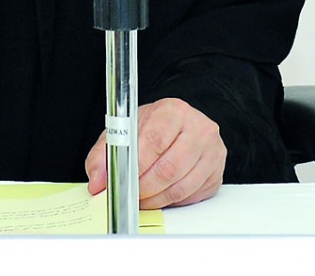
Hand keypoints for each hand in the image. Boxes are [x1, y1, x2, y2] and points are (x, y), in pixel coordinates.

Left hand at [84, 98, 225, 207]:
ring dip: (156, 199)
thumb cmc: (152, 126)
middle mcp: (198, 128)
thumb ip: (105, 152)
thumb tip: (98, 181)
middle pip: (169, 167)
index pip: (154, 141)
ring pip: (181, 186)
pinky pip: (192, 197)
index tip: (121, 179)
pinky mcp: (217, 174)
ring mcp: (212, 152)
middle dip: (144, 187)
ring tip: (140, 198)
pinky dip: (171, 202)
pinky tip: (158, 197)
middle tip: (129, 194)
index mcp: (173, 111)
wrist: (180, 125)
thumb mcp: (125, 129)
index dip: (136, 165)